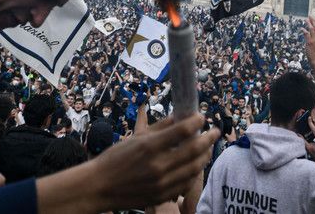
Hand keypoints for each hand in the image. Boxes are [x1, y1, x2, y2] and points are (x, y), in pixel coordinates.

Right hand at [80, 114, 218, 209]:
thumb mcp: (136, 137)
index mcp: (150, 146)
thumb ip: (160, 127)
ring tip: (208, 147)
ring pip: (195, 167)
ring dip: (205, 155)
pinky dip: (194, 172)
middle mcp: (158, 165)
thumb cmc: (115, 158)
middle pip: (195, 149)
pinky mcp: (162, 196)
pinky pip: (186, 183)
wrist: (99, 186)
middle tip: (215, 131)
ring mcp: (162, 183)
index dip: (197, 121)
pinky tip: (195, 164)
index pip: (183, 130)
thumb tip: (180, 116)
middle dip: (209, 138)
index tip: (202, 116)